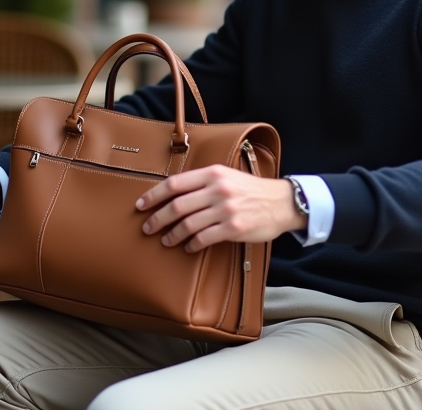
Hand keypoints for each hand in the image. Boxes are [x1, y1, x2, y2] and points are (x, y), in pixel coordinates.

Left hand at [135, 166, 304, 252]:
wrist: (281, 202)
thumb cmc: (250, 189)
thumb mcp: (227, 175)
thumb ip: (203, 182)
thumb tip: (173, 193)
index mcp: (213, 173)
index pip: (175, 184)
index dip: (154, 195)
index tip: (141, 205)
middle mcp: (218, 190)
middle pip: (177, 206)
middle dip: (157, 219)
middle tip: (147, 228)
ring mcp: (226, 210)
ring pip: (188, 224)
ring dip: (172, 235)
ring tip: (166, 240)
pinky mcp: (234, 229)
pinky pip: (204, 239)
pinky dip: (192, 244)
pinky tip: (188, 247)